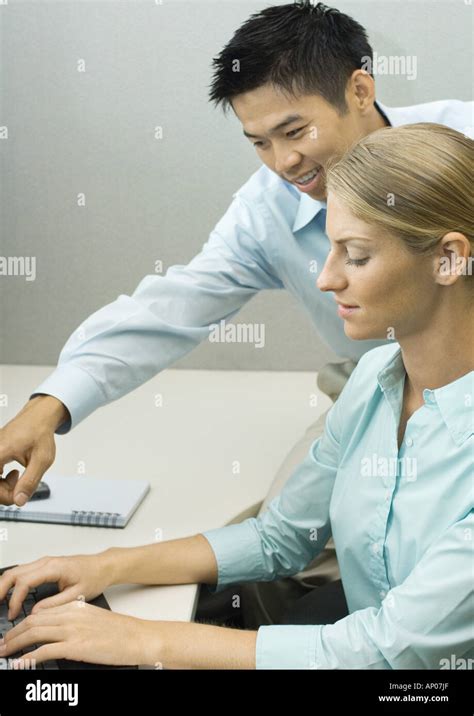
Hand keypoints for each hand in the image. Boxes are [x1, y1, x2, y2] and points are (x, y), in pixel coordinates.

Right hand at [0, 395, 67, 505]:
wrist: (38, 418)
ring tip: (18, 477)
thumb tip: (19, 500)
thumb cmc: (39, 433)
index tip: (18, 496)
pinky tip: (13, 474)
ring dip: (3, 487)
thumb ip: (30, 481)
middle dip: (5, 492)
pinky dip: (1, 480)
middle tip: (21, 487)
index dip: (4, 496)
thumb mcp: (41, 460)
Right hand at [0, 551, 117, 619]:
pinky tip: (10, 595)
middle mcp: (46, 562)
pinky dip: (13, 583)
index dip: (15, 600)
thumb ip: (55, 604)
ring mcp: (44, 562)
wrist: (103, 566)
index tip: (13, 615)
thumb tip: (35, 613)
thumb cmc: (94, 577)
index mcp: (53, 568)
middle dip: (1, 589)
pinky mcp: (45, 566)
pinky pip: (23, 571)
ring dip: (4, 586)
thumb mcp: (78, 595)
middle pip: (14, 573)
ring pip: (16, 570)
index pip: (25, 582)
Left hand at [0, 601, 160, 666]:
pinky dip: (29, 657)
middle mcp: (71, 615)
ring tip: (5, 653)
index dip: (22, 623)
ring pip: (35, 634)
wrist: (137, 637)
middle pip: (33, 621)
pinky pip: (45, 650)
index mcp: (75, 607)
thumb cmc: (120, 631)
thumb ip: (74, 621)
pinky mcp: (76, 646)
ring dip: (16, 644)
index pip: (40, 612)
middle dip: (13, 634)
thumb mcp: (93, 618)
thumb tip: (56, 632)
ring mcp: (73, 630)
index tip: (12, 633)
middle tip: (3, 644)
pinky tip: (21, 663)